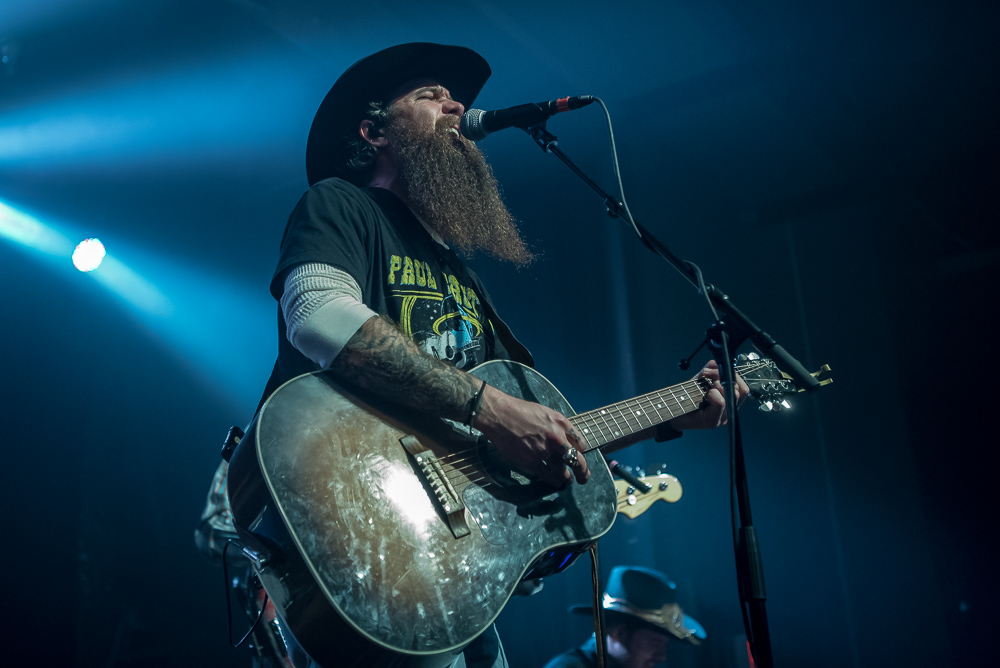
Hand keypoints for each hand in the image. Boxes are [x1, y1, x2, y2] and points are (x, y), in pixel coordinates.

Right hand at [475, 386, 590, 488]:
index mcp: (561, 424)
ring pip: (563, 471)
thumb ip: (557, 426)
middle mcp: (556, 438)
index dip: (580, 451)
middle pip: (576, 460)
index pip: (580, 443)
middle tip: (584, 477)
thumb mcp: (546, 413)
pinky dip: (553, 481)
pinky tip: (556, 483)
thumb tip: (564, 438)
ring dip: (567, 478)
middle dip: (583, 471)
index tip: (578, 455)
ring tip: (569, 480)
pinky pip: (547, 475)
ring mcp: (544, 451)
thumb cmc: (520, 411)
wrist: (500, 416)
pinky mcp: (531, 461)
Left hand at [667, 359, 748, 430]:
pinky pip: (721, 403)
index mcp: (729, 402)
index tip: (715, 370)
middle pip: (740, 390)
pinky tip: (706, 395)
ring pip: (733, 396)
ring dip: (719, 385)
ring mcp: (722, 418)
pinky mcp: (712, 421)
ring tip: (706, 385)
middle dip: (723, 377)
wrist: (670, 411)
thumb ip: (710, 371)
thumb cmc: (685, 398)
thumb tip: (715, 363)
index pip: (743, 388)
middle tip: (707, 375)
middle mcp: (728, 411)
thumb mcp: (700, 380)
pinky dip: (714, 394)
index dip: (732, 375)